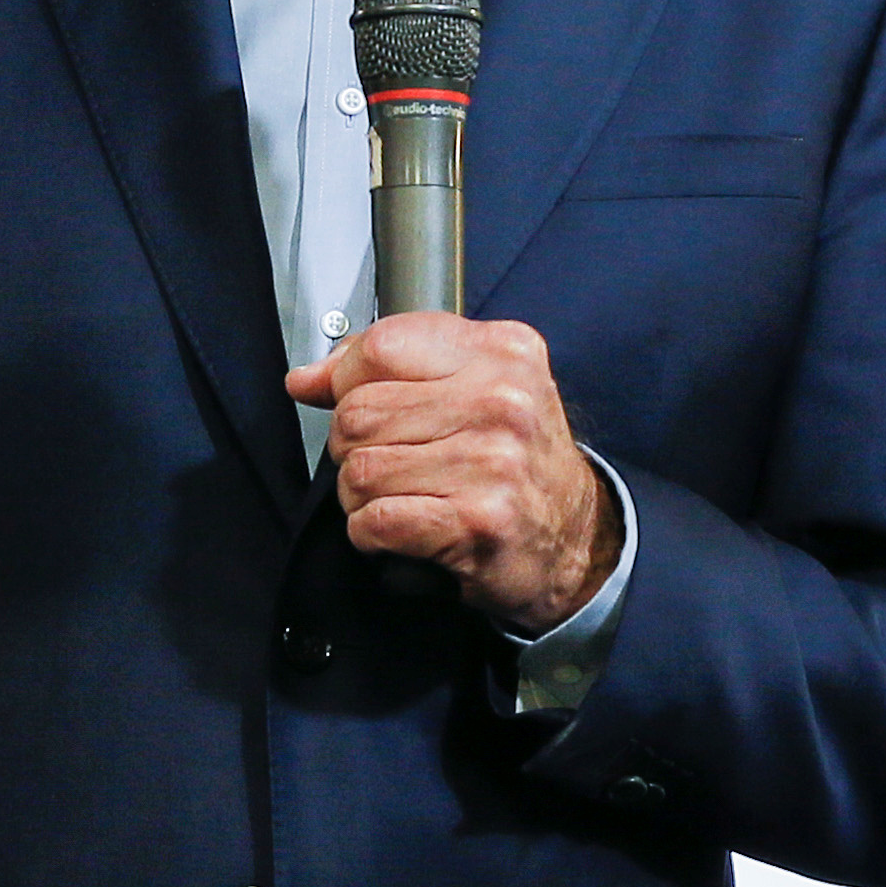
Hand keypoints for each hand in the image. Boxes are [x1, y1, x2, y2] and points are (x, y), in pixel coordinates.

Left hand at [286, 313, 618, 634]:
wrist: (578, 540)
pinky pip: (374, 522)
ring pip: (358, 470)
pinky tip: (404, 533)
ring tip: (403, 500)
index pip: (381, 346)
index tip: (352, 402)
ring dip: (362, 499)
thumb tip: (307, 378)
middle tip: (391, 465)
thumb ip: (391, 372)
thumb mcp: (473, 390)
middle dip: (353, 448)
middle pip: (358, 412)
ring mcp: (493, 462)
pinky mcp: (478, 522)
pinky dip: (372, 536)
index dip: (346, 380)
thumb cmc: (519, 465)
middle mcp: (503, 400)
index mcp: (501, 352)